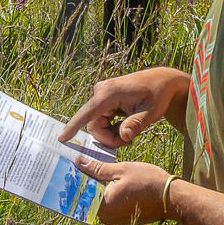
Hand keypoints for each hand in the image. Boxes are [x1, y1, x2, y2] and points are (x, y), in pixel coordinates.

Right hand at [59, 66, 190, 148]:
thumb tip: (124, 137)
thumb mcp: (151, 112)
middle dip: (108, 138)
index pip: (87, 113)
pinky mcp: (104, 100)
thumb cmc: (157, 95)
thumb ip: (136, 125)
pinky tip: (125, 127)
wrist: (162, 81)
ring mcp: (101, 95)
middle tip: (128, 143)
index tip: (61, 139)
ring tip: (130, 135)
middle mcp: (101, 92)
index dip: (73, 127)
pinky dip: (112, 128)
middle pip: (93, 124)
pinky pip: (101, 120)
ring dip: (111, 134)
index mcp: (109, 93)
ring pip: (97, 124)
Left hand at [74, 156, 175, 224]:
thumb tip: (78, 162)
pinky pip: (108, 205)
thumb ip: (97, 168)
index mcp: (103, 206)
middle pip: (88, 197)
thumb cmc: (149, 182)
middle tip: (77, 165)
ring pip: (99, 201)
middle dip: (84, 181)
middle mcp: (106, 218)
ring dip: (96, 187)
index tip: (66, 168)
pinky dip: (106, 194)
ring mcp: (114, 220)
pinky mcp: (122, 219)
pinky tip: (106, 181)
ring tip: (90, 170)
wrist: (173, 199)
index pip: (80, 192)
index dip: (73, 179)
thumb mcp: (121, 170)